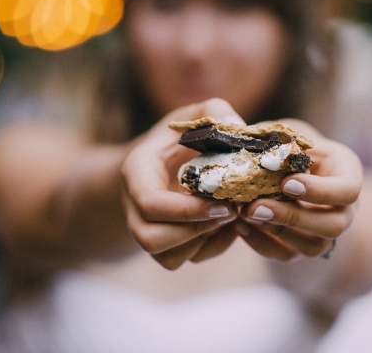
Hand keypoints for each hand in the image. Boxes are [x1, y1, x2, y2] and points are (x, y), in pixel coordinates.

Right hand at [122, 99, 241, 269]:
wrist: (166, 159)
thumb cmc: (182, 136)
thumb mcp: (195, 115)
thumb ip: (214, 111)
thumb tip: (236, 125)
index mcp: (137, 173)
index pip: (149, 203)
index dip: (186, 210)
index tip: (223, 203)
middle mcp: (135, 207)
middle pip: (151, 239)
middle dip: (195, 232)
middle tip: (231, 212)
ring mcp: (148, 228)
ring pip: (168, 258)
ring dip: (205, 243)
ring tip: (233, 217)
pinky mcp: (166, 243)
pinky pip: (184, 260)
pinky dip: (212, 250)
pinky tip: (230, 227)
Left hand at [236, 120, 362, 260]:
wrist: (284, 171)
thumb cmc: (287, 145)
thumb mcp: (285, 133)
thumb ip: (272, 134)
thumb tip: (238, 129)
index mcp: (347, 173)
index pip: (349, 190)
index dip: (320, 191)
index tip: (286, 183)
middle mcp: (344, 208)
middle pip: (334, 226)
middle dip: (294, 218)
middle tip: (256, 207)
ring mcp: (325, 232)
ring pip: (313, 247)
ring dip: (277, 232)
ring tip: (244, 214)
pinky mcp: (302, 247)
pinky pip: (287, 256)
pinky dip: (261, 244)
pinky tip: (239, 227)